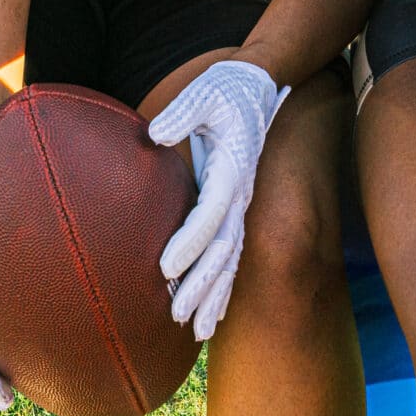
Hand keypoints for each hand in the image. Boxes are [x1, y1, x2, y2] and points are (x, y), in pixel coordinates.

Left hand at [147, 59, 286, 340]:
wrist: (260, 84)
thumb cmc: (227, 87)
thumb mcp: (205, 92)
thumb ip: (183, 112)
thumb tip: (155, 134)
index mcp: (234, 167)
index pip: (211, 212)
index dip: (189, 241)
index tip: (164, 268)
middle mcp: (241, 192)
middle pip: (225, 249)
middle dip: (203, 285)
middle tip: (178, 316)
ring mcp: (241, 202)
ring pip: (231, 258)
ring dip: (215, 295)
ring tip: (197, 331)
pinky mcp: (236, 205)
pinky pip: (230, 251)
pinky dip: (221, 283)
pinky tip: (211, 310)